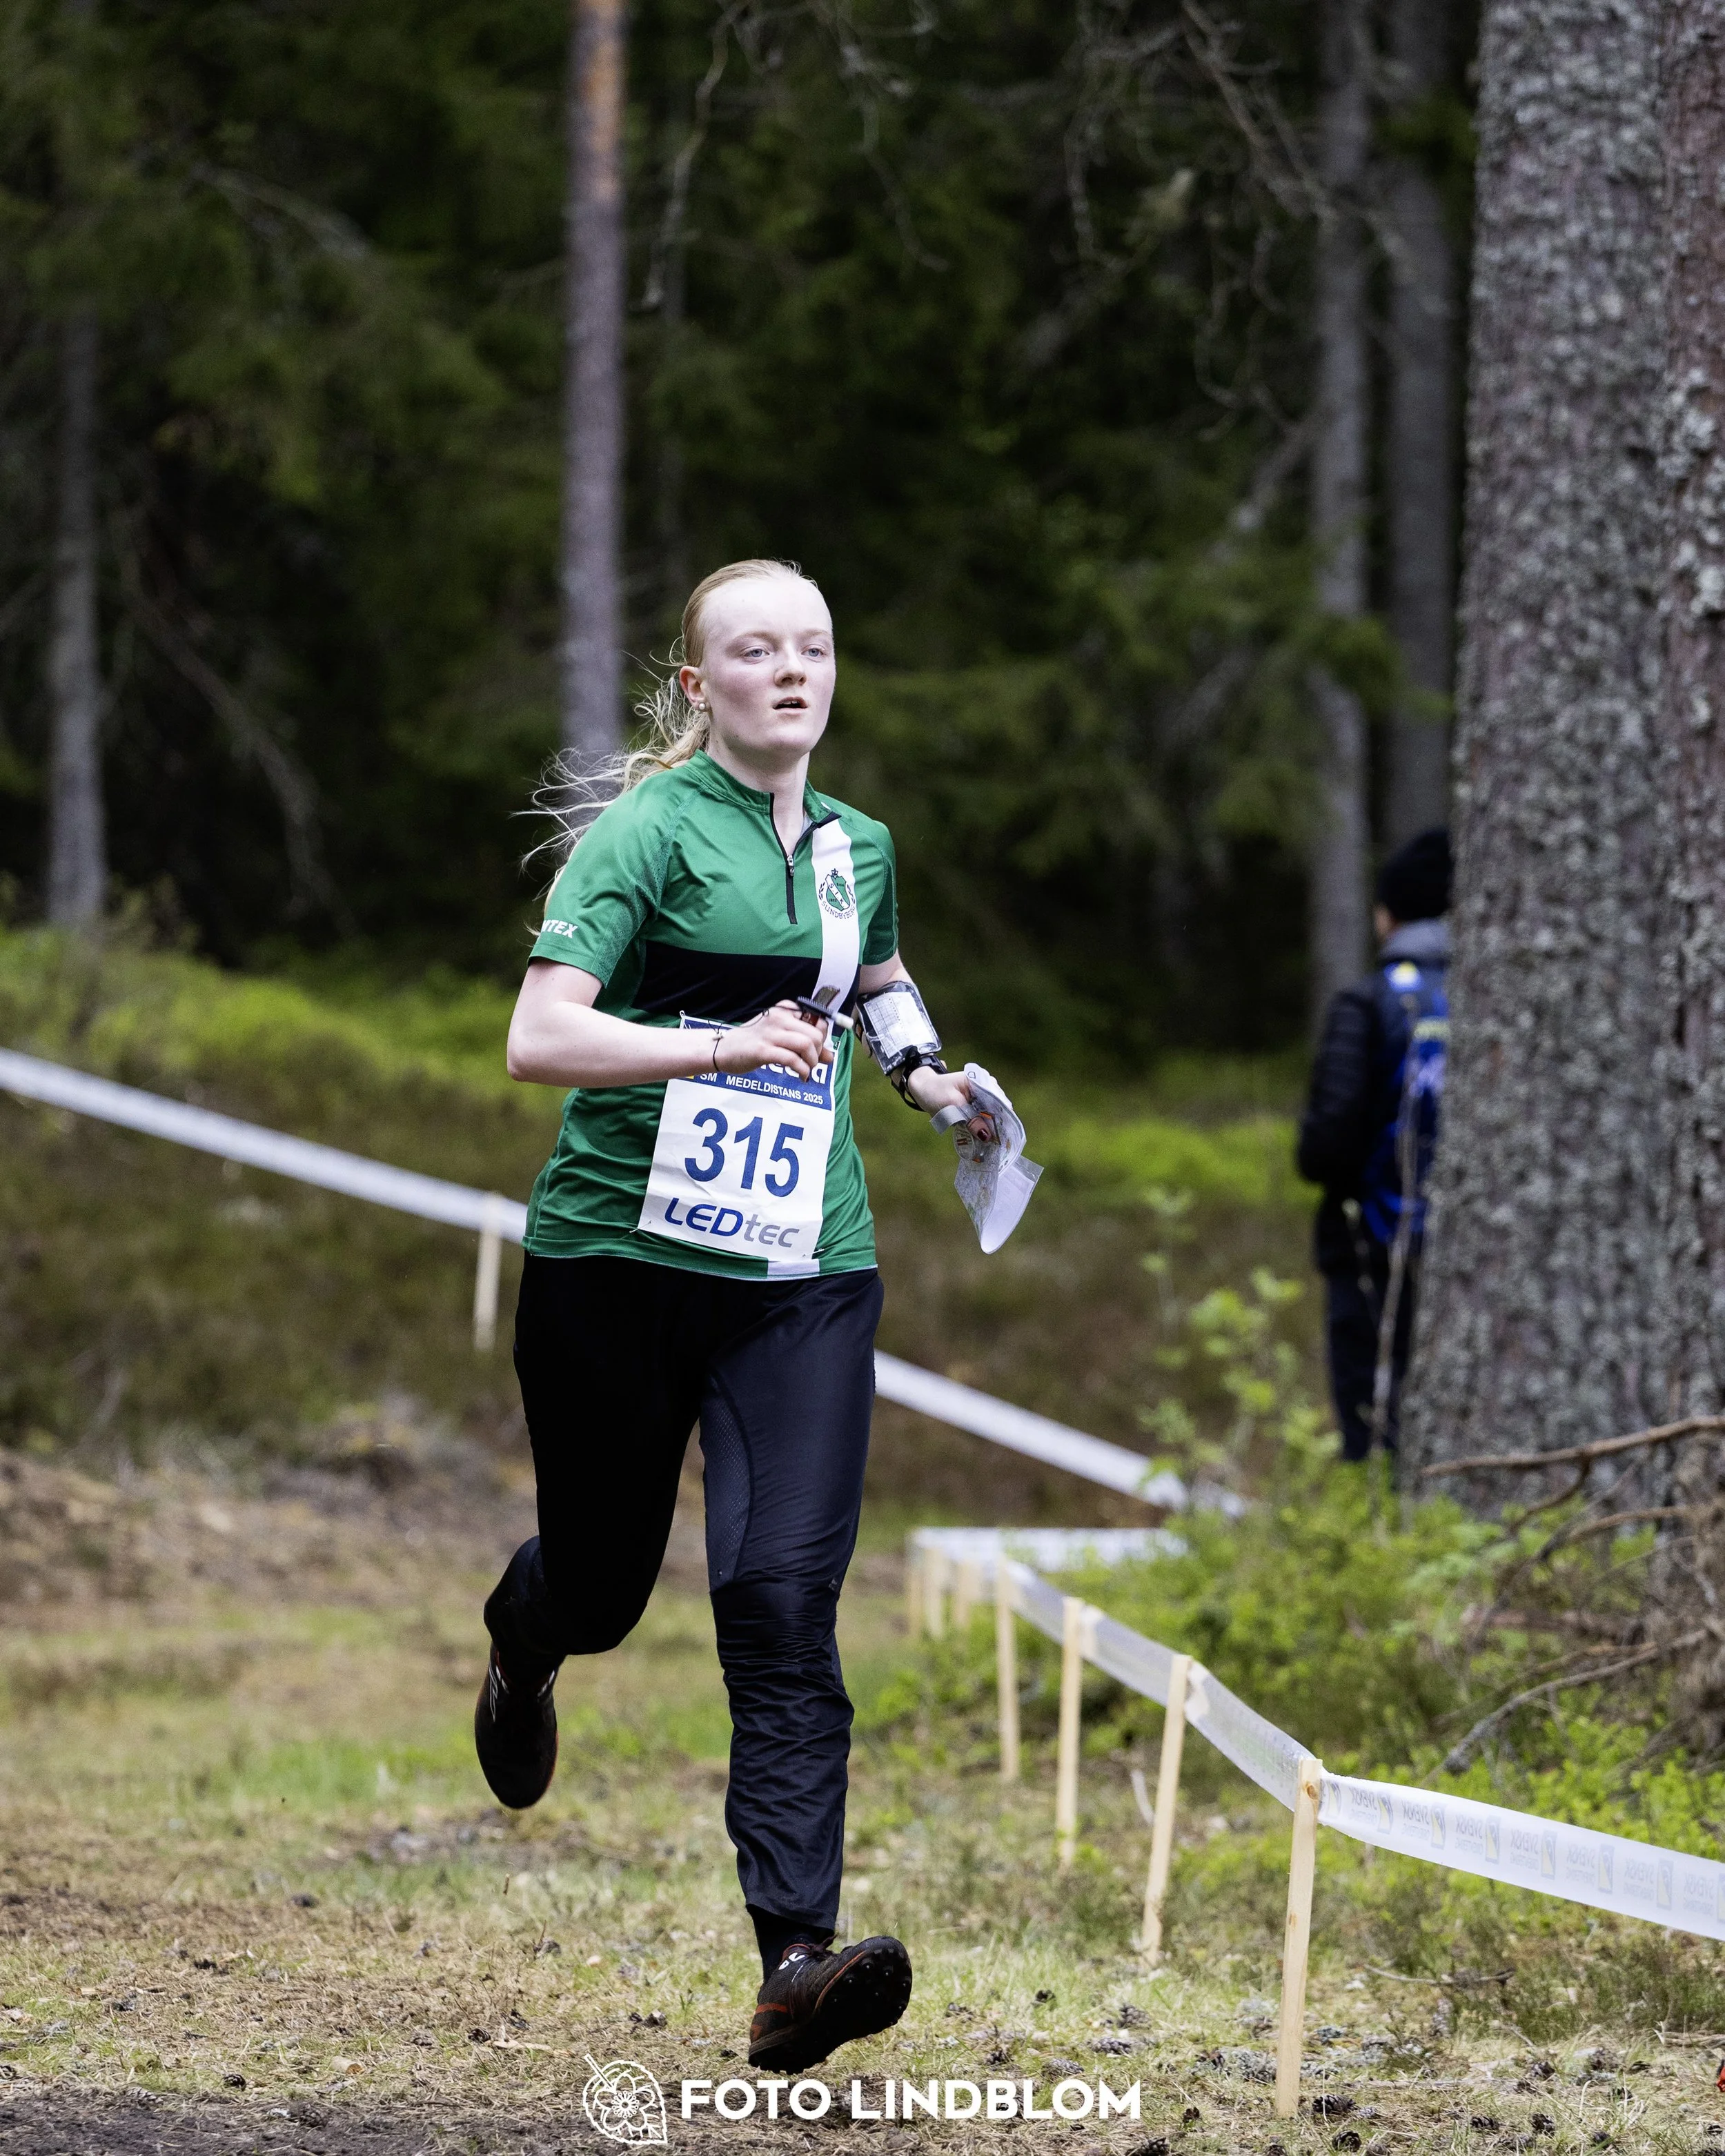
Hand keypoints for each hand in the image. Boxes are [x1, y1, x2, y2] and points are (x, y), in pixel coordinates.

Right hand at [714, 1002, 833, 1079]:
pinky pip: (792, 1059)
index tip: (817, 1050)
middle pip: (815, 1033)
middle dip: (819, 1052)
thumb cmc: (754, 1042)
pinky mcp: (763, 1050)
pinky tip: (801, 1076)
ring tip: (807, 1070)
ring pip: (806, 1045)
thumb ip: (806, 1045)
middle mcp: (779, 1018)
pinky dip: (802, 1070)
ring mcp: (770, 1034)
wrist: (723, 1049)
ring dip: (812, 1062)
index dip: (823, 1037)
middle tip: (812, 1063)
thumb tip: (830, 1057)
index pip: (817, 1019)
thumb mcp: (781, 1038)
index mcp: (785, 1010)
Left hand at [903, 1064, 994, 1137]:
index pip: (998, 1099)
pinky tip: (985, 1139)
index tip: (1004, 1132)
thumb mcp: (952, 1105)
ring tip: (994, 1143)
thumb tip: (987, 1136)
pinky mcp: (977, 1107)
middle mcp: (986, 1087)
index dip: (1003, 1115)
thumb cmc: (935, 1092)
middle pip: (998, 1108)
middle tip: (999, 1143)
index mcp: (980, 1080)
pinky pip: (985, 1118)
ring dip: (992, 1128)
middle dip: (998, 1124)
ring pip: (993, 1115)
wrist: (923, 1091)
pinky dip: (984, 1128)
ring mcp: (983, 1097)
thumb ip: (970, 1119)